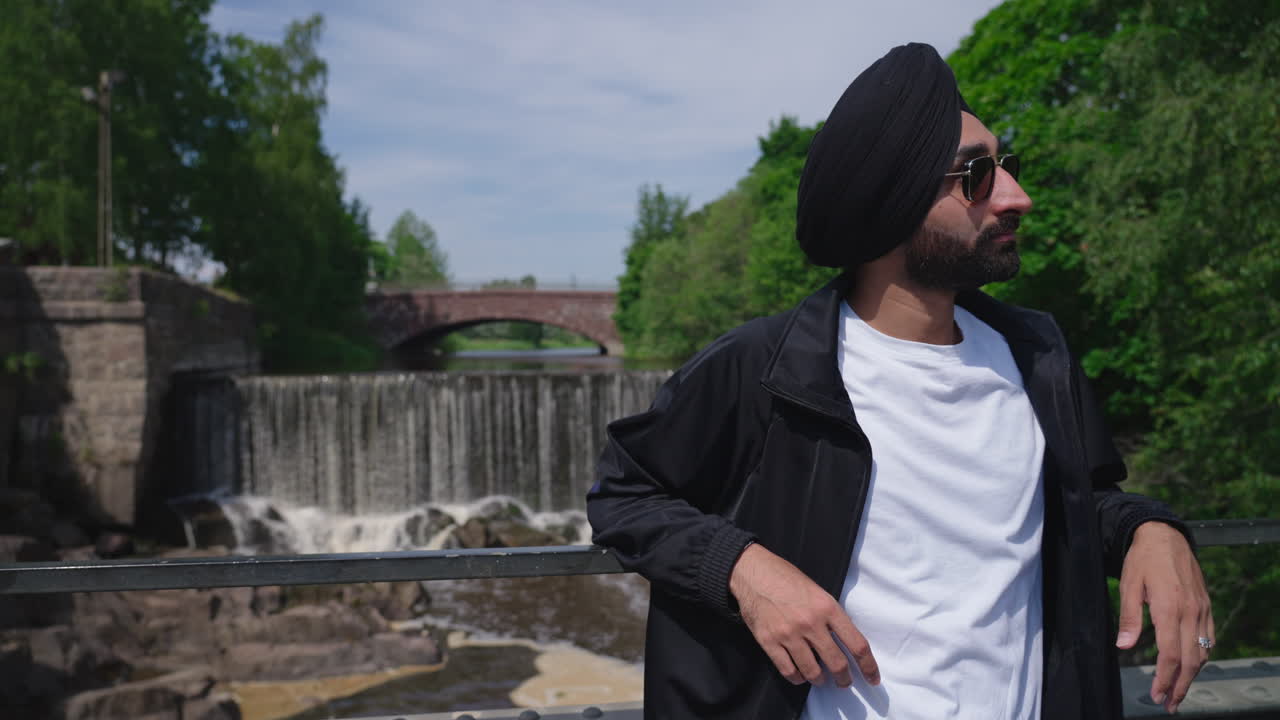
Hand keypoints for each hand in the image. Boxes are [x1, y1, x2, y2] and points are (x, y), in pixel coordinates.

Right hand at [729, 543, 878, 687]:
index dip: (868, 666)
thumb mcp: (818, 591)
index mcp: (827, 607)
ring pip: (812, 671)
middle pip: (837, 663)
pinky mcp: (769, 641)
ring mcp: (789, 633)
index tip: (872, 678)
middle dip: (844, 678)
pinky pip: (788, 671)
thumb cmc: (786, 579)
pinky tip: (800, 675)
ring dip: (820, 680)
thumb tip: (844, 642)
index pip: (857, 644)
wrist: (753, 572)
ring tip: (820, 678)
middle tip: (844, 682)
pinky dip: (797, 678)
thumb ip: (831, 616)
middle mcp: (811, 623)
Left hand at [1116, 522, 1213, 714]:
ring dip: (1192, 676)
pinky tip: (1192, 665)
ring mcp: (1202, 609)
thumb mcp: (1128, 584)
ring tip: (1178, 691)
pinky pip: (1209, 638)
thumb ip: (1128, 617)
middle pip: (1190, 660)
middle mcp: (1191, 611)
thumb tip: (1123, 646)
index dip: (1164, 678)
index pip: (1170, 654)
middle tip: (1168, 703)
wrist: (1165, 535)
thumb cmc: (1142, 559)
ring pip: (1203, 652)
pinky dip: (1202, 656)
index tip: (1156, 695)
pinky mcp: (1206, 605)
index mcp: (1170, 608)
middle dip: (1180, 686)